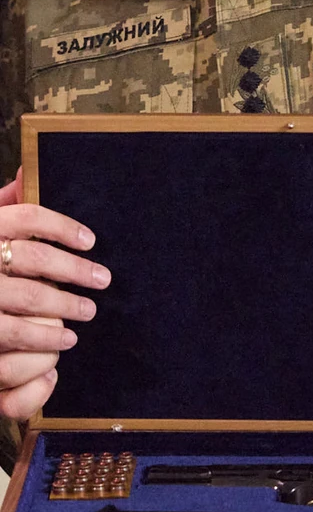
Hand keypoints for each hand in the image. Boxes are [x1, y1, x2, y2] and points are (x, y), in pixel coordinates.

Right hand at [0, 171, 108, 419]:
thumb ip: (2, 204)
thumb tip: (26, 170)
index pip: (26, 217)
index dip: (62, 226)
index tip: (91, 241)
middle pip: (34, 258)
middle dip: (75, 270)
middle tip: (104, 280)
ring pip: (29, 298)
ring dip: (66, 307)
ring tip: (89, 312)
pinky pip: (15, 333)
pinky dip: (44, 339)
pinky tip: (63, 341)